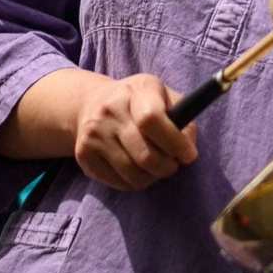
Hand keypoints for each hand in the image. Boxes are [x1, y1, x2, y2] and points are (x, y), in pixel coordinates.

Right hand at [72, 74, 196, 190]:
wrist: (91, 103)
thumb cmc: (139, 102)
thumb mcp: (163, 96)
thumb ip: (183, 117)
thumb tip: (188, 146)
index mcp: (137, 89)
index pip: (152, 119)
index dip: (175, 142)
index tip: (189, 155)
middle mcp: (110, 109)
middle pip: (145, 154)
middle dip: (167, 167)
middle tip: (174, 165)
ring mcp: (94, 133)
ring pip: (133, 174)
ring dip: (153, 177)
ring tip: (157, 167)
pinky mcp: (83, 154)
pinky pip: (119, 182)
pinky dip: (135, 182)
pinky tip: (137, 169)